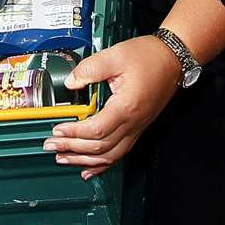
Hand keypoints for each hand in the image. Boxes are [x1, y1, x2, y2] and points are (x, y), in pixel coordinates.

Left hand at [44, 35, 183, 178]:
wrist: (173, 59)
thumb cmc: (148, 57)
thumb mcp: (115, 55)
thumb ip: (89, 69)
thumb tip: (70, 82)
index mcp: (126, 106)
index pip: (96, 130)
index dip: (74, 133)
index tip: (57, 129)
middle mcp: (133, 123)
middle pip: (100, 147)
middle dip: (72, 149)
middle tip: (51, 145)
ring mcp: (137, 128)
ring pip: (110, 156)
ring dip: (84, 161)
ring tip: (64, 159)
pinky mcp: (138, 128)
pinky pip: (120, 153)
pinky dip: (103, 165)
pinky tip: (90, 170)